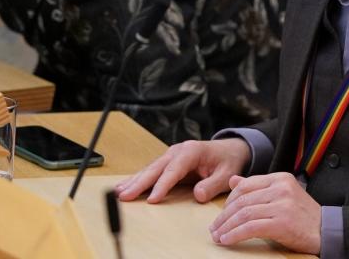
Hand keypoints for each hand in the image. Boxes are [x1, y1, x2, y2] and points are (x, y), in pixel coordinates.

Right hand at [114, 138, 250, 202]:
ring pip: (150, 169)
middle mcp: (178, 150)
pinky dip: (138, 179)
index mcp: (192, 151)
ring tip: (119, 193)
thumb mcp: (227, 174)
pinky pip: (151, 171)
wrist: (229, 149)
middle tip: (125, 196)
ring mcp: (171, 155)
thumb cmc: (227, 161)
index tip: (153, 199)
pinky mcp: (167, 161)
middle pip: (156, 168)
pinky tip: (125, 186)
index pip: (174, 170)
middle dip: (140, 183)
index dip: (163, 184)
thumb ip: (213, 184)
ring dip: (134, 181)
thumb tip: (198, 195)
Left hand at [209, 173, 320, 254]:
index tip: (221, 214)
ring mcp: (282, 204)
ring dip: (227, 227)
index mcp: (280, 178)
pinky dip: (235, 234)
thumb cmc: (303, 215)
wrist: (326, 230)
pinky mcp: (282, 223)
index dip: (228, 200)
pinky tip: (227, 240)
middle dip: (224, 216)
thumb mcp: (282, 195)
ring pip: (244, 214)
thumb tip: (233, 180)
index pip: (245, 185)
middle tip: (214, 228)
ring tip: (218, 236)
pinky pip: (251, 228)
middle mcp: (280, 188)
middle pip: (242, 200)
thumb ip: (257, 187)